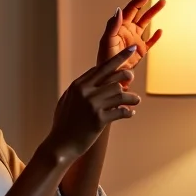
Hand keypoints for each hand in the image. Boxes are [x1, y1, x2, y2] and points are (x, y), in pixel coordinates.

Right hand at [48, 46, 141, 160]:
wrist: (60, 144)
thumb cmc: (64, 123)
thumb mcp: (67, 100)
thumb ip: (80, 88)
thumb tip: (94, 78)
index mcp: (78, 85)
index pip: (102, 67)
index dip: (118, 58)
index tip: (130, 50)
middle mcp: (85, 92)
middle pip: (113, 77)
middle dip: (126, 74)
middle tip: (131, 78)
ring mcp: (92, 105)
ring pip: (120, 93)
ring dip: (131, 97)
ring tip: (135, 100)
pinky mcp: (99, 119)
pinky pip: (121, 111)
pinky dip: (128, 111)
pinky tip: (131, 113)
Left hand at [97, 0, 165, 70]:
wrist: (110, 77)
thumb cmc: (105, 59)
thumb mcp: (107, 41)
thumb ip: (113, 25)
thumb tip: (119, 9)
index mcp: (121, 25)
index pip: (135, 5)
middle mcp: (128, 29)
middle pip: (141, 9)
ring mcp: (135, 39)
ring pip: (147, 22)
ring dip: (154, 12)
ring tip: (163, 1)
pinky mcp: (141, 51)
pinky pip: (150, 41)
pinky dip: (155, 36)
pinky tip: (160, 31)